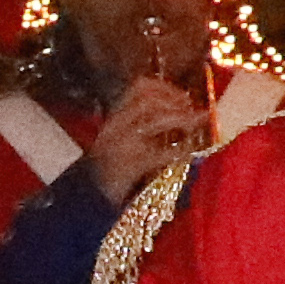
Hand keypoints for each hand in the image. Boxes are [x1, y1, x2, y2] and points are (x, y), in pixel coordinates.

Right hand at [88, 78, 215, 192]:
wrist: (90, 196)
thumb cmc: (109, 169)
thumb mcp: (121, 139)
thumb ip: (141, 124)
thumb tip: (178, 111)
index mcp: (115, 118)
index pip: (139, 88)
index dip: (165, 87)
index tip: (183, 95)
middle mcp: (116, 127)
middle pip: (148, 100)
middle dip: (174, 100)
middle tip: (191, 108)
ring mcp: (122, 146)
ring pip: (154, 121)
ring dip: (180, 119)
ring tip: (194, 124)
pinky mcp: (130, 167)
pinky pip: (160, 155)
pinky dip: (178, 152)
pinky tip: (189, 151)